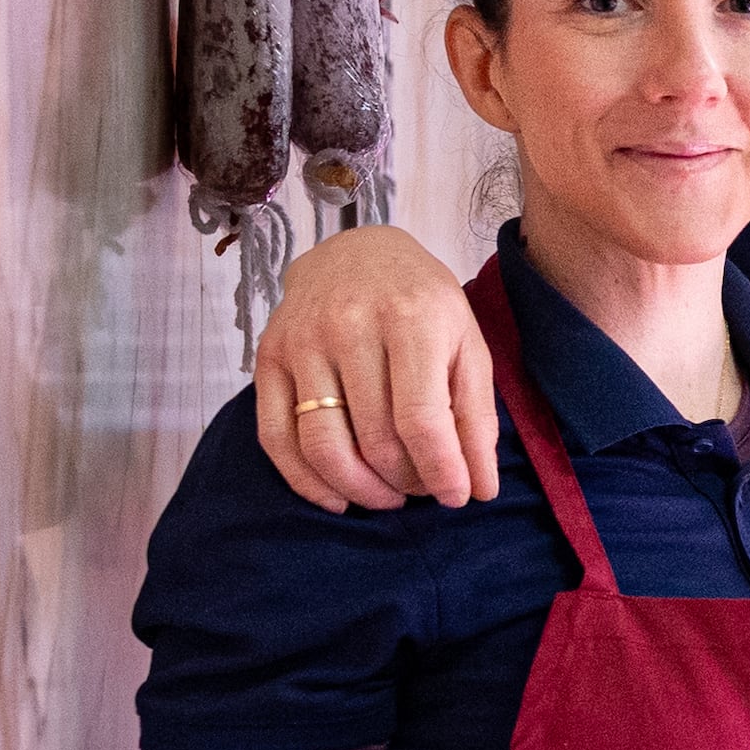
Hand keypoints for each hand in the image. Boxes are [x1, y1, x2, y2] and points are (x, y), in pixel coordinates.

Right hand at [253, 227, 496, 509]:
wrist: (356, 252)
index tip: (457, 497)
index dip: (441, 471)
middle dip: (405, 481)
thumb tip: (480, 489)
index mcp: (411, 317)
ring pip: (323, 445)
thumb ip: (477, 416)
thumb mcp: (467, 344)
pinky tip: (337, 496)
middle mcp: (350, 326)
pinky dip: (306, 481)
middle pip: (374, 439)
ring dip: (359, 489)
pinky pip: (276, 437)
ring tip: (387, 496)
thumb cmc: (421, 303)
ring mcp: (303, 341)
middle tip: (422, 488)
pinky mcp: (269, 357)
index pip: (421, 419)